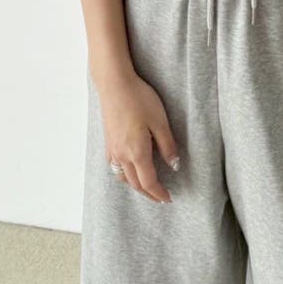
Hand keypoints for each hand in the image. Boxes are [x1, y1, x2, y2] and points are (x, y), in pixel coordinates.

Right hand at [97, 72, 179, 203]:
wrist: (114, 85)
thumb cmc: (139, 99)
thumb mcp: (160, 121)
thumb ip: (167, 145)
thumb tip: (174, 165)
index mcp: (137, 152)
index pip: (149, 182)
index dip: (159, 193)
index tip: (168, 199)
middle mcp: (122, 155)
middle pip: (135, 183)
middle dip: (148, 193)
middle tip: (160, 197)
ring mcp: (112, 149)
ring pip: (123, 177)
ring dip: (136, 185)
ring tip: (147, 186)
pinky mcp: (108, 142)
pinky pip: (116, 167)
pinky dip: (124, 175)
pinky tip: (130, 169)